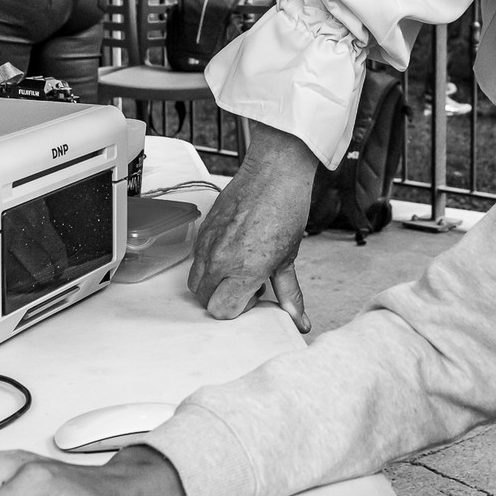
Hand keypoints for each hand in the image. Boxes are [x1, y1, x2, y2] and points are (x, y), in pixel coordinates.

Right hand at [188, 122, 316, 331]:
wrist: (274, 173)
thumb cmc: (286, 211)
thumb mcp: (288, 259)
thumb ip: (289, 294)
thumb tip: (300, 322)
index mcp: (244, 270)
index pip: (222, 311)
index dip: (240, 309)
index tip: (255, 296)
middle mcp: (220, 260)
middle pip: (205, 301)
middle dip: (224, 299)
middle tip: (248, 282)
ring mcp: (207, 244)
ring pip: (195, 283)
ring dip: (213, 284)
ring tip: (237, 268)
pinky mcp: (202, 231)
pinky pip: (195, 260)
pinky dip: (208, 264)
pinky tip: (231, 250)